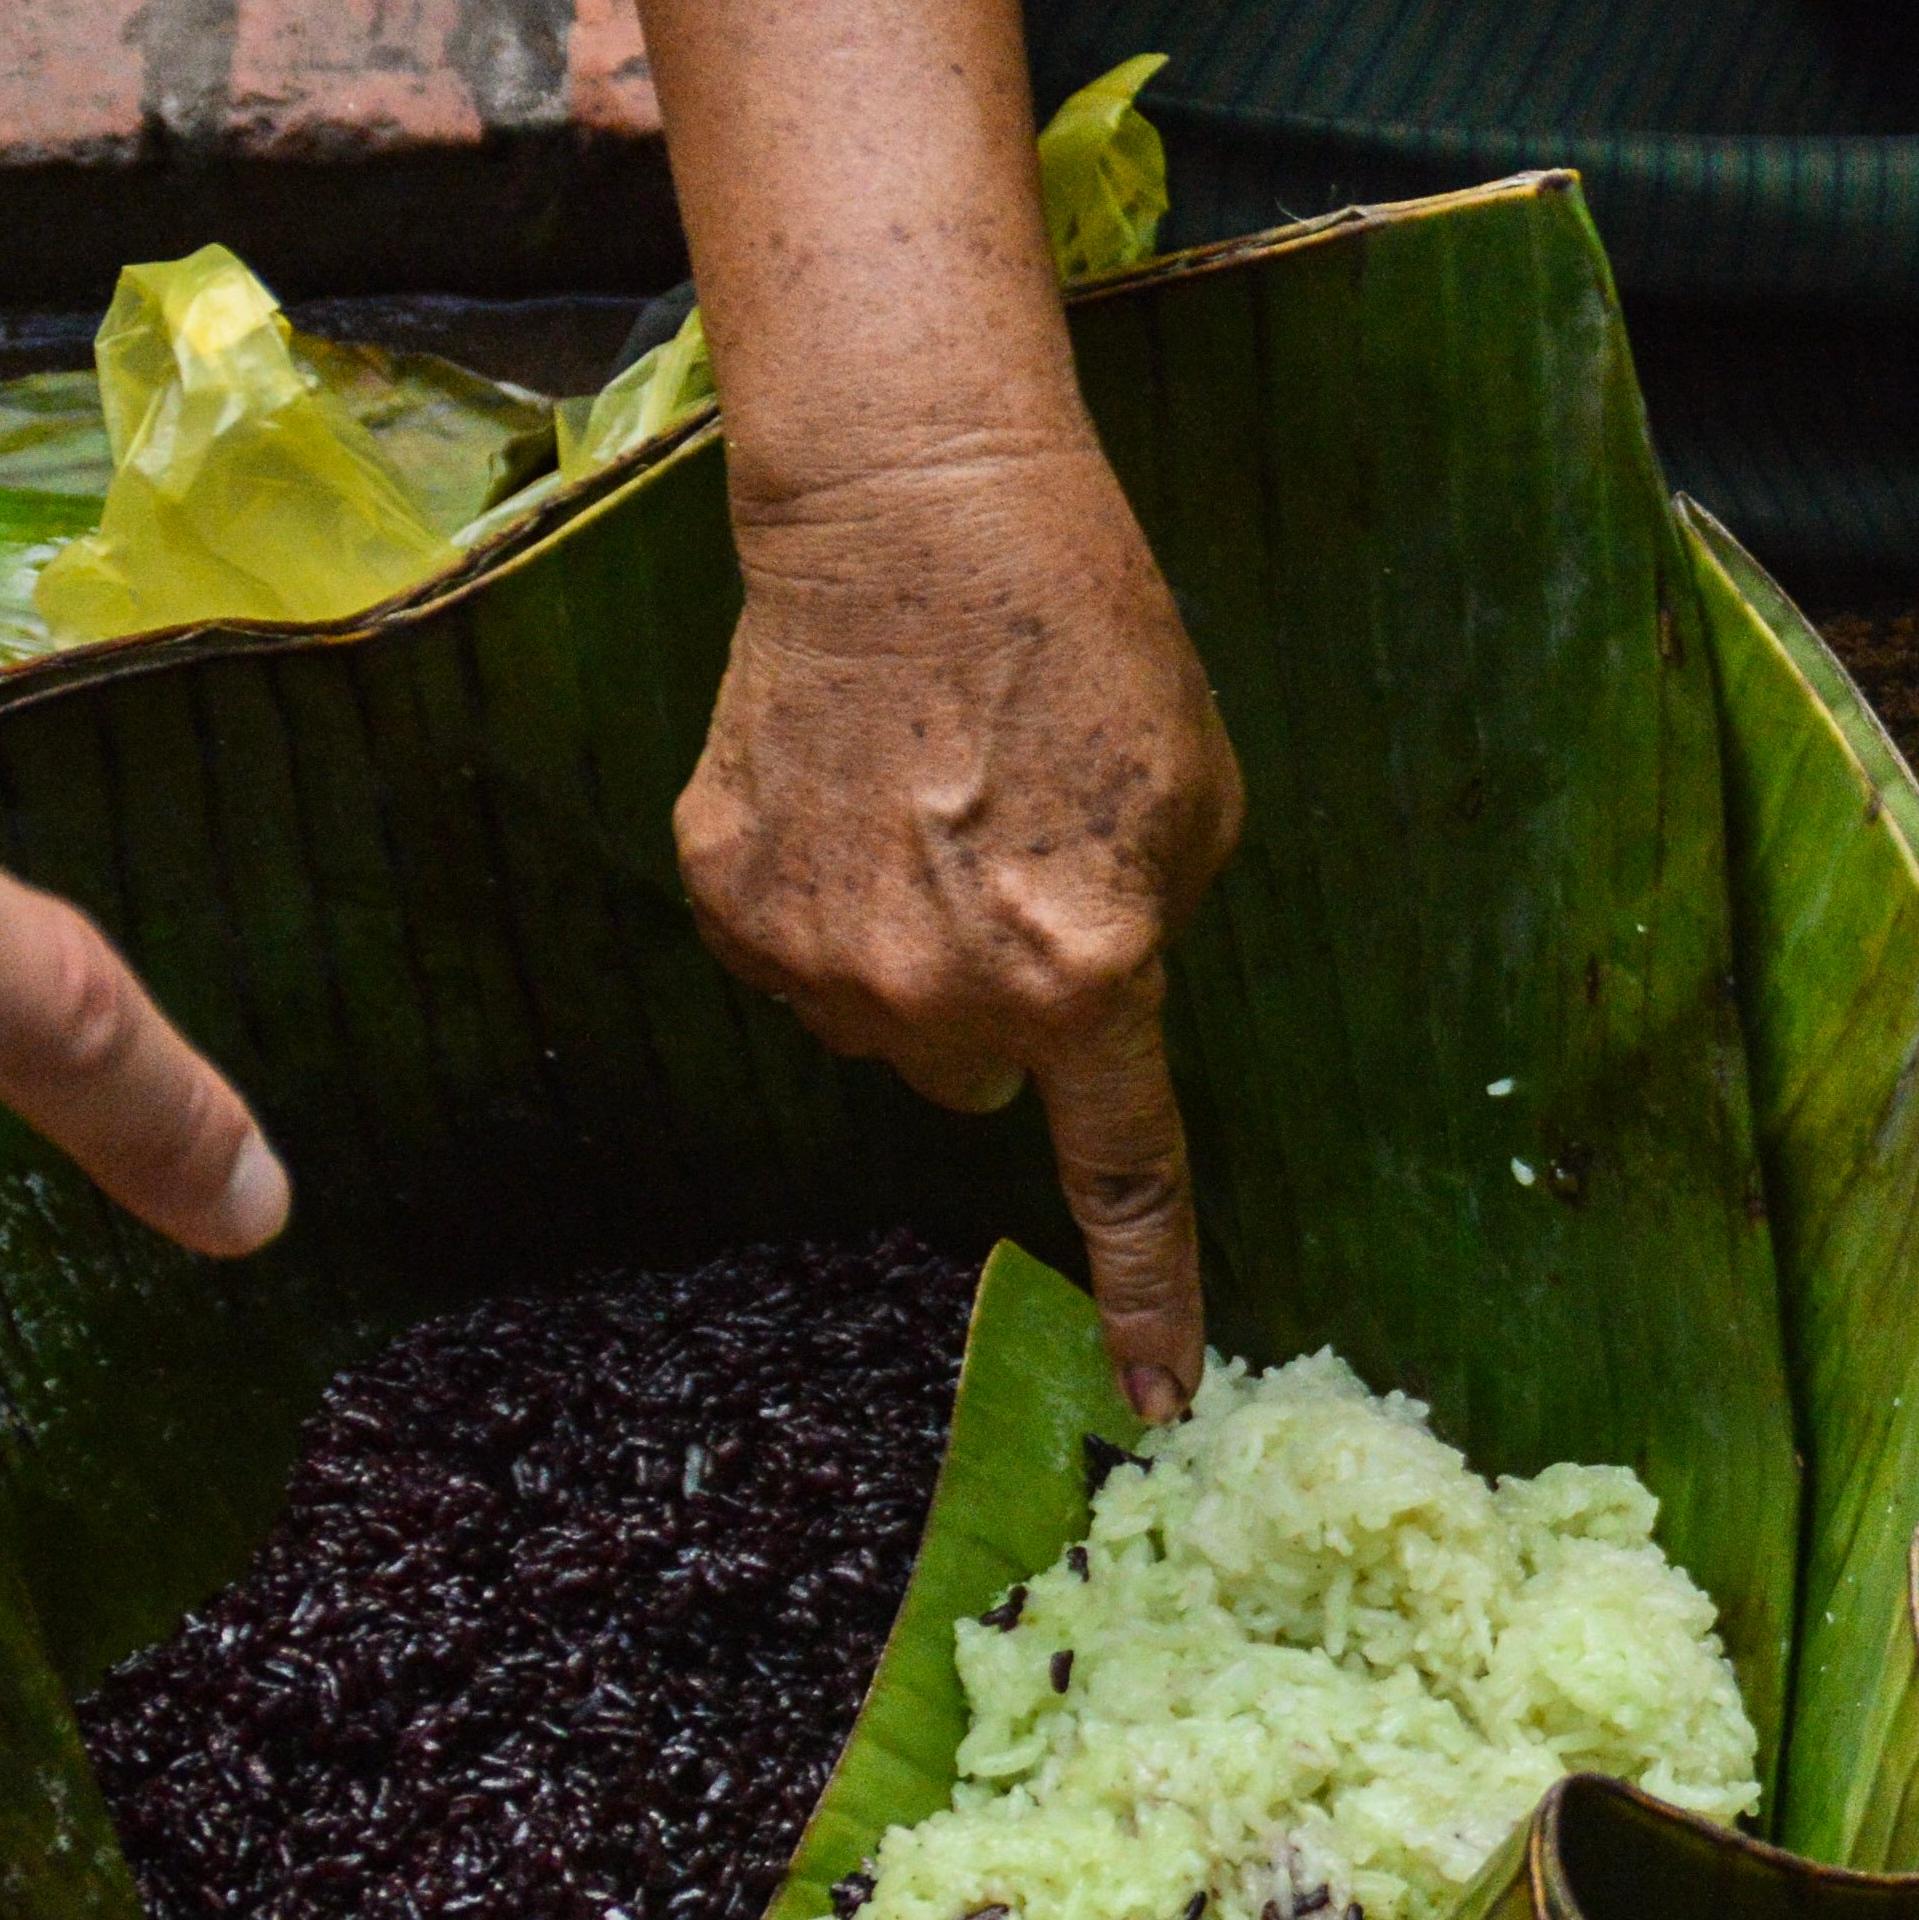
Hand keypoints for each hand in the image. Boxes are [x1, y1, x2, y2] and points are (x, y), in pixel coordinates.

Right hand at [677, 435, 1244, 1414]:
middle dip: (1006, 1008)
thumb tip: (1089, 1017)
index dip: (1148, 1297)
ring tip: (929, 813)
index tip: (1155, 1400)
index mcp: (1084, 978)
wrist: (916, 519)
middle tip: (1010, 872)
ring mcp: (814, 951)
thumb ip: (1149, 947)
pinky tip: (851, 798)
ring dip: (909, 956)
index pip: (1124, 1179)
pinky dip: (825, 903)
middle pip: (977, 1081)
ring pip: (881, 1027)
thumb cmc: (1090, 650)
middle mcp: (937, 992)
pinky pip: (794, 962)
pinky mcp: (724, 891)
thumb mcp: (1193, 815)